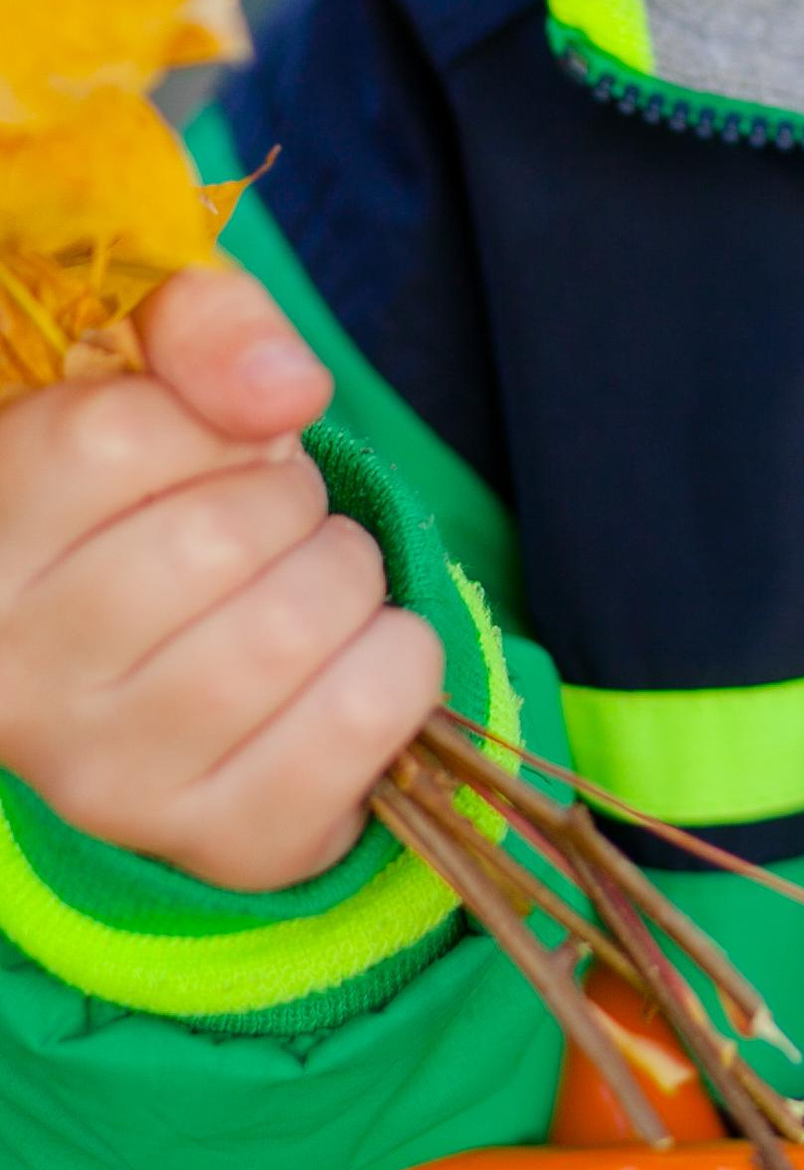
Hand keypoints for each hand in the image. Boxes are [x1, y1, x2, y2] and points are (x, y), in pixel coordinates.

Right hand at [0, 265, 443, 888]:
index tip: (222, 451)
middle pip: (225, 534)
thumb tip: (285, 390)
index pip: (125, 439)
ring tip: (310, 587)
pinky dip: (400, 663)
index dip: (219, 422)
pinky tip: (358, 658)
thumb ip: (201, 328)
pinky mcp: (216, 842)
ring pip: (299, 625)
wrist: (170, 675)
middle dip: (294, 501)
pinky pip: (363, 720)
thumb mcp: (150, 379)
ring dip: (348, 577)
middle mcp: (21, 676)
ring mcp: (110, 776)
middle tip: (274, 527)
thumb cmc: (160, 506)